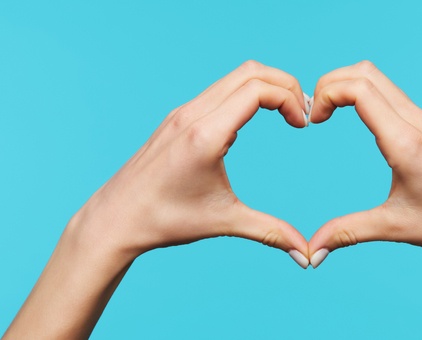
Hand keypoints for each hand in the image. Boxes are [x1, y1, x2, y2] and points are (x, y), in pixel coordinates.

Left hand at [5, 61, 311, 338]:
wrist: (115, 218)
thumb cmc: (164, 220)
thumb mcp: (224, 222)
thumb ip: (270, 232)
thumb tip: (306, 256)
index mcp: (206, 134)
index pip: (257, 89)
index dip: (289, 98)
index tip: (302, 124)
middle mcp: (193, 114)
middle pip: (250, 72)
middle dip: (284, 85)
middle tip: (302, 113)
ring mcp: (183, 112)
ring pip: (234, 77)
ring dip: (265, 87)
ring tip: (285, 114)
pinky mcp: (178, 118)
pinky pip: (219, 90)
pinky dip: (245, 94)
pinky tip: (252, 122)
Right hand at [305, 61, 421, 338]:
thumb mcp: (395, 227)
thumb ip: (348, 233)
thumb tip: (313, 251)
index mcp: (405, 142)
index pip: (359, 90)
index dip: (326, 94)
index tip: (313, 121)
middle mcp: (417, 122)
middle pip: (366, 73)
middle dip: (331, 83)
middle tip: (314, 112)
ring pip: (380, 80)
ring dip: (348, 87)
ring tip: (329, 114)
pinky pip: (393, 95)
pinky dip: (366, 96)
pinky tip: (359, 122)